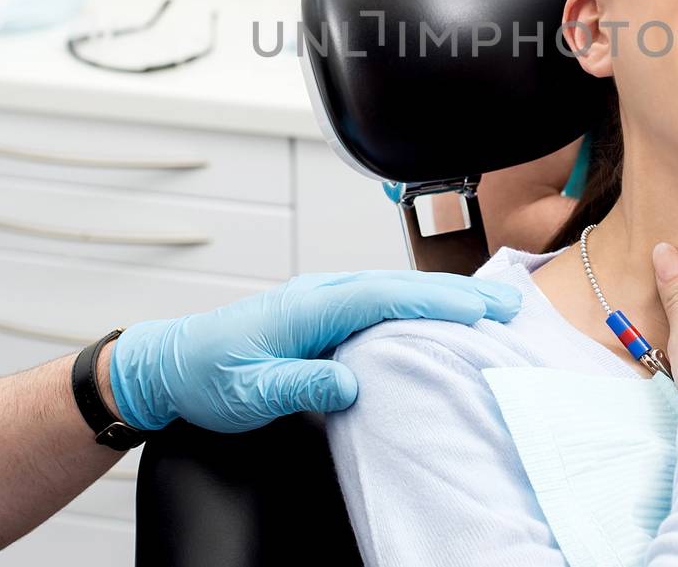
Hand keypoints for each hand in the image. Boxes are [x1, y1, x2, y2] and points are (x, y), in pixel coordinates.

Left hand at [108, 270, 520, 432]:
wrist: (169, 364)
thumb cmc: (206, 377)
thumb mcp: (247, 392)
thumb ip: (298, 385)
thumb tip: (350, 382)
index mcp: (304, 308)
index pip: (380, 298)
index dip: (431, 302)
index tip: (477, 310)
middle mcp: (317, 294)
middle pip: (397, 284)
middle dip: (455, 291)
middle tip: (507, 304)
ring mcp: (321, 299)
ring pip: (392, 288)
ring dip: (442, 294)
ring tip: (491, 305)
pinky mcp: (323, 312)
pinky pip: (380, 299)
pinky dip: (418, 301)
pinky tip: (441, 312)